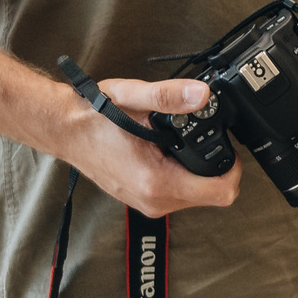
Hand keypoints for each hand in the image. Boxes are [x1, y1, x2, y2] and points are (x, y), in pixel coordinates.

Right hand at [61, 77, 243, 217]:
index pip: (220, 192)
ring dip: (198, 171)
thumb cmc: (93, 116)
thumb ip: (169, 96)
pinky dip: (183, 175)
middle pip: (211, 195)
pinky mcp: (142, 199)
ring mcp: (147, 203)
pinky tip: (169, 152)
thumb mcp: (134, 98)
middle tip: (203, 137)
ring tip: (182, 143)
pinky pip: (178, 194)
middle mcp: (154, 201)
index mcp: (157, 182)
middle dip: (216, 167)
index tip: (227, 145)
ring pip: (196, 196)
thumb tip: (202, 94)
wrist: (65, 130)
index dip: (233, 168)